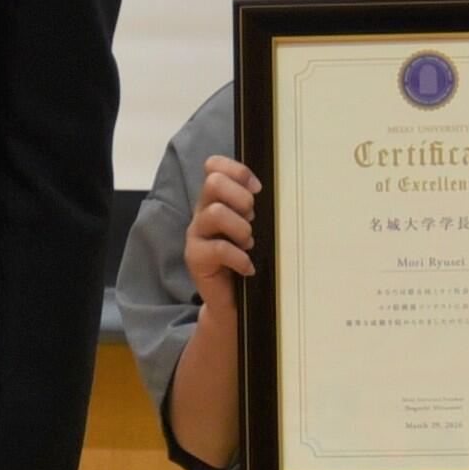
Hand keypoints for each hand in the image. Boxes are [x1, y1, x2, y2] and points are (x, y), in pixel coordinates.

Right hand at [187, 155, 260, 312]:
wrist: (232, 303)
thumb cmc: (246, 261)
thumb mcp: (252, 230)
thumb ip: (255, 209)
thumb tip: (274, 192)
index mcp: (215, 201)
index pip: (214, 167)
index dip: (237, 171)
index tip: (258, 189)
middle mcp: (202, 213)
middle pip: (213, 182)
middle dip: (240, 197)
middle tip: (252, 218)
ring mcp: (196, 235)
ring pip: (215, 213)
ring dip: (241, 228)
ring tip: (249, 244)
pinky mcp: (195, 257)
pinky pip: (218, 248)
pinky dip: (239, 258)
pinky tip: (248, 267)